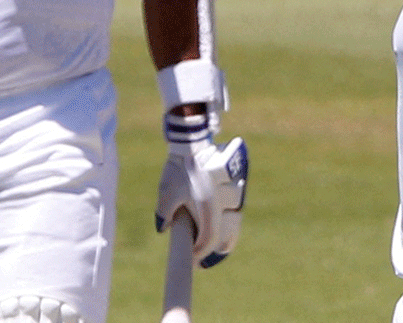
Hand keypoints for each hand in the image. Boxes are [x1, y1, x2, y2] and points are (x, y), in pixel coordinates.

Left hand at [156, 115, 248, 266]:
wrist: (192, 142)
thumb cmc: (178, 168)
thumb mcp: (166, 192)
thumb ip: (165, 214)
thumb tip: (165, 227)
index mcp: (208, 207)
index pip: (209, 240)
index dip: (200, 253)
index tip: (193, 259)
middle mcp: (224, 202)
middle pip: (228, 234)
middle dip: (219, 248)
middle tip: (208, 255)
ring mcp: (234, 191)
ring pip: (235, 219)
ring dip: (226, 231)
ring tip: (217, 239)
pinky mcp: (238, 181)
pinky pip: (237, 204)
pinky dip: (230, 214)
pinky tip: (222, 217)